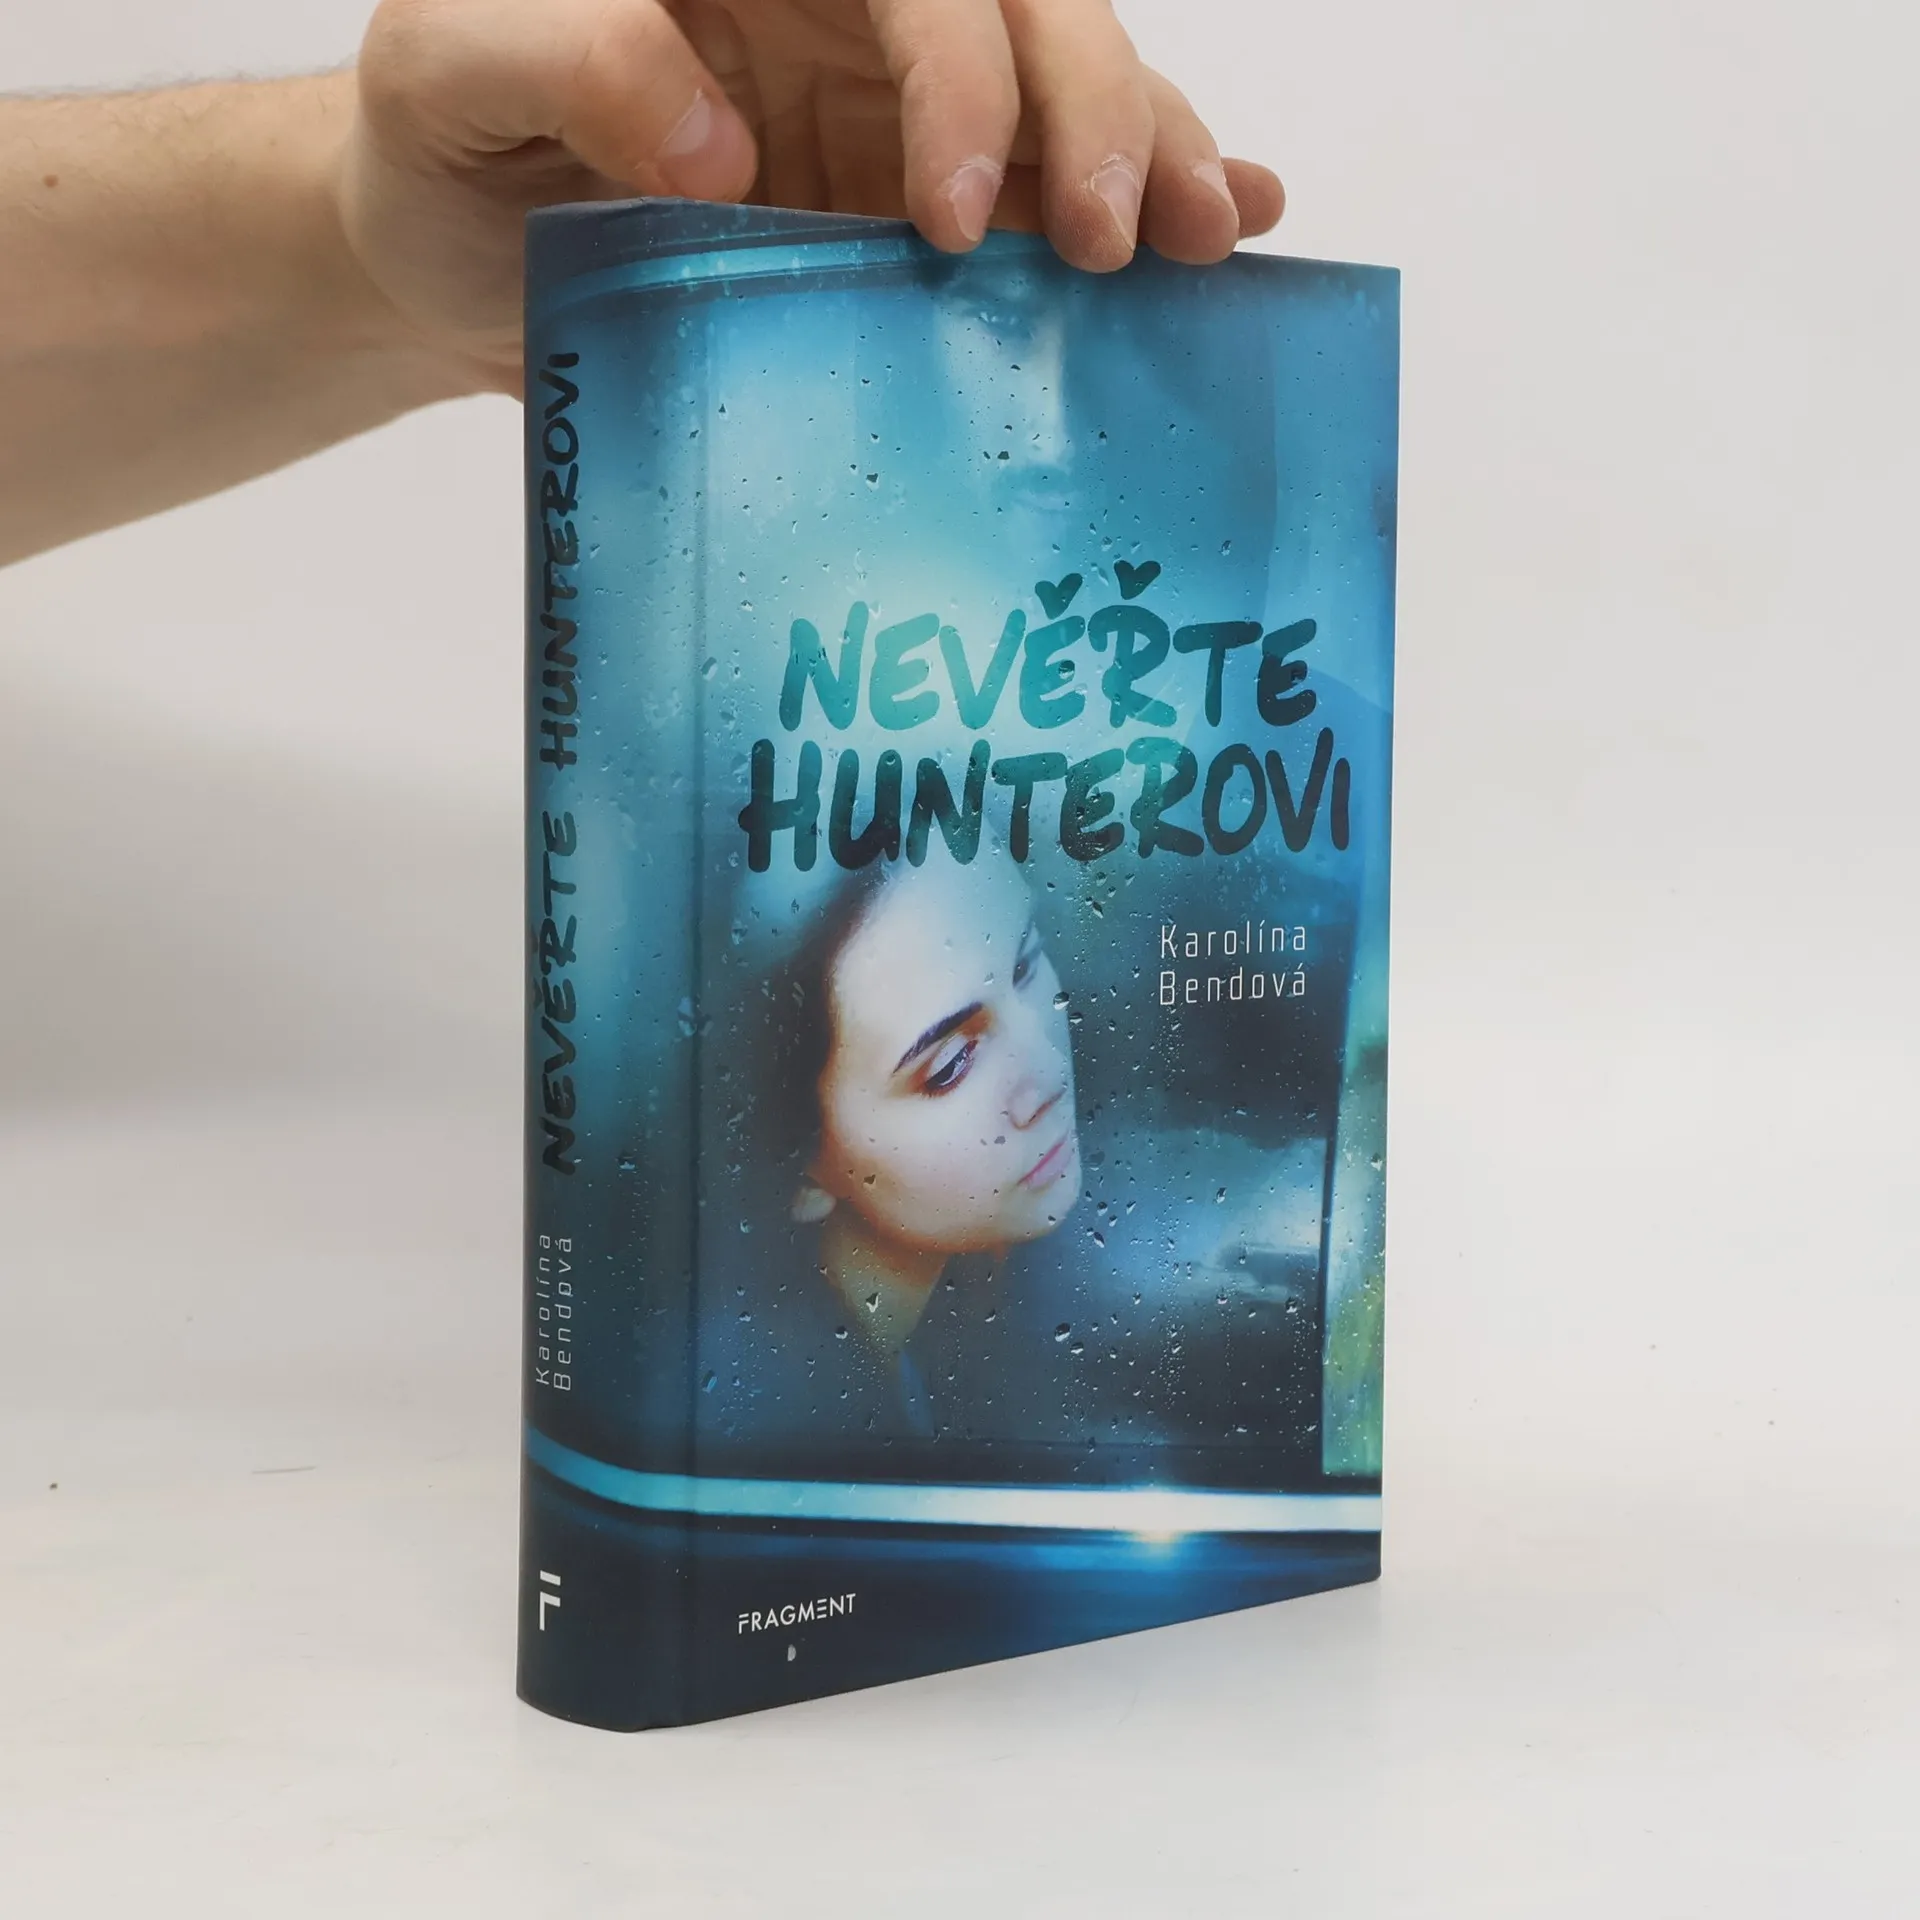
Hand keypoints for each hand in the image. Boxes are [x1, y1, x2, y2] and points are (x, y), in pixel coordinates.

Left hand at [338, 0, 1284, 390]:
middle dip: (1092, 114)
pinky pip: (1049, 185)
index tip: (953, 211)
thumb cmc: (440, 158)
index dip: (962, 73)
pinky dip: (1147, 192)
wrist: (447, 267)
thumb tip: (721, 145)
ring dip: (1152, 155)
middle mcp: (849, 22)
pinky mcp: (915, 216)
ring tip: (1206, 241)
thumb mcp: (445, 74)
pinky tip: (1225, 222)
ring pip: (1068, 93)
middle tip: (1112, 240)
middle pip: (1026, 13)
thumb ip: (563, 55)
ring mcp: (896, 118)